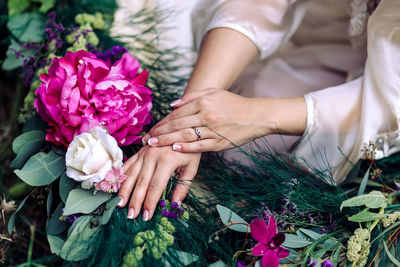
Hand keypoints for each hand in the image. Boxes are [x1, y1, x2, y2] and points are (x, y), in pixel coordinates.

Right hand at [117, 146, 200, 220]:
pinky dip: (121, 175)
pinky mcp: (140, 150)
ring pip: (131, 174)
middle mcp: (152, 155)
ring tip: (119, 204)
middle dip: (135, 200)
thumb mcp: (191, 167)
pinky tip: (116, 185)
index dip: (150, 202)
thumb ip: (183, 187)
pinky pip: (128, 164)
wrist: (184, 128)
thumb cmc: (190, 150)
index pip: (155, 186)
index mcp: (167, 161)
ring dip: (124, 190)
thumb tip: (175, 205)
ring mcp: (144, 152)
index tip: (146, 216)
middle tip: (130, 215)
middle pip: (141, 182)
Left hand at [143, 89, 270, 151]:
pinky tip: (174, 149)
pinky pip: (200, 146)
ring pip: (186, 136)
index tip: (151, 128)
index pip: (177, 113)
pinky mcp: (220, 142)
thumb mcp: (214, 93)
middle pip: (178, 124)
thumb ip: (192, 96)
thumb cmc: (234, 104)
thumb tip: (172, 104)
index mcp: (204, 102)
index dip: (162, 122)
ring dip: (167, 141)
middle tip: (146, 139)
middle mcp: (207, 115)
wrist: (257, 116)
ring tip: (154, 145)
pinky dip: (186, 148)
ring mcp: (214, 129)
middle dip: (160, 132)